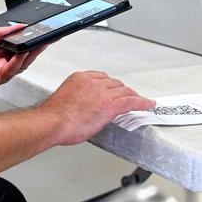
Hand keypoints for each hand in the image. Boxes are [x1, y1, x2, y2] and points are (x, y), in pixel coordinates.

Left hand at [0, 25, 44, 93]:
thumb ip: (2, 31)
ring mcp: (1, 70)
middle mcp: (4, 60)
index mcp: (1, 49)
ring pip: (23, 63)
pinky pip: (11, 70)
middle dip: (39, 45)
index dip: (34, 38)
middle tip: (48, 36)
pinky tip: (21, 53)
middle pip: (27, 54)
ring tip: (38, 42)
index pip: (22, 43)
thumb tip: (19, 26)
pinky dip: (18, 61)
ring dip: (31, 53)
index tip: (44, 30)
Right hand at [40, 71, 154, 145]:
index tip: (114, 91)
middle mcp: (93, 82)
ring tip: (139, 101)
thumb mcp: (65, 98)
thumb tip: (83, 106)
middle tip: (128, 98)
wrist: (52, 123)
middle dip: (122, 91)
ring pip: (124, 92)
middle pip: (115, 84)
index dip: (111, 86)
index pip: (102, 78)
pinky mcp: (110, 105)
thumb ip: (78, 97)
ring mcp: (102, 93)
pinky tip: (148, 104)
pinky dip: (142, 103)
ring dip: (133, 96)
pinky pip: (131, 102)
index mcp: (81, 78)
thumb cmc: (53, 117)